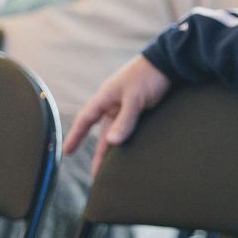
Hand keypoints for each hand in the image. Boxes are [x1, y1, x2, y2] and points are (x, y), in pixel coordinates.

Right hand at [64, 55, 171, 176]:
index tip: (67, 152)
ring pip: (118, 133)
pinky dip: (129, 141)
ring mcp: (129, 107)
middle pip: (104, 133)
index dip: (76, 136)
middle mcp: (114, 104)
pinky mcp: (143, 110)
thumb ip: (125, 120)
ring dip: (115, 150)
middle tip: (97, 175)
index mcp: (106, 98)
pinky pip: (131, 129)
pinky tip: (131, 154)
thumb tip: (112, 143)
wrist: (171, 62)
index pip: (85, 120)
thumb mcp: (135, 98)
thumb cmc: (149, 75)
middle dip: (100, 154)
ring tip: (113, 171)